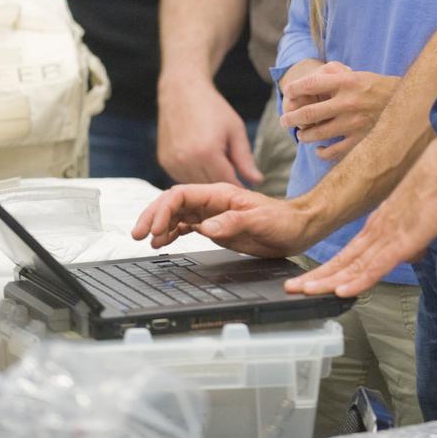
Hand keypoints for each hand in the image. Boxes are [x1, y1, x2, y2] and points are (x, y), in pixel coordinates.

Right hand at [131, 182, 311, 257]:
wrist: (298, 227)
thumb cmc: (283, 220)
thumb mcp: (260, 220)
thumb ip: (232, 222)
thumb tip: (205, 227)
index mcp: (220, 193)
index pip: (182, 194)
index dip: (164, 209)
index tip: (156, 228)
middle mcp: (213, 201)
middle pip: (173, 202)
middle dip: (154, 216)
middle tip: (138, 233)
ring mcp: (212, 213)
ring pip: (177, 214)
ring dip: (160, 225)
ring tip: (146, 240)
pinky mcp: (215, 226)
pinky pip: (186, 226)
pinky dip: (172, 234)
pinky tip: (162, 243)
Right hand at [157, 72, 262, 186]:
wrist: (181, 91)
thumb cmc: (212, 107)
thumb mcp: (235, 129)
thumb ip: (245, 159)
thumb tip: (257, 181)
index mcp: (207, 153)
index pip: (227, 182)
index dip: (239, 186)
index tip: (248, 188)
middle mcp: (187, 160)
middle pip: (211, 185)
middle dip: (224, 183)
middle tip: (236, 178)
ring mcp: (172, 162)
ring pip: (196, 184)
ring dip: (208, 180)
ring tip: (219, 168)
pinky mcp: (164, 161)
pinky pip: (183, 177)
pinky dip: (194, 175)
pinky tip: (203, 163)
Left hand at [282, 62, 399, 160]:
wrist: (409, 105)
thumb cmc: (378, 88)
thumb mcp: (357, 74)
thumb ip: (334, 74)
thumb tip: (308, 81)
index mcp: (347, 82)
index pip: (310, 84)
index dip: (293, 89)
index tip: (287, 94)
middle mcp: (348, 103)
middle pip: (308, 113)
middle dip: (290, 118)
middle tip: (284, 121)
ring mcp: (354, 124)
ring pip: (317, 134)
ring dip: (304, 136)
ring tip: (300, 135)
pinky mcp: (361, 141)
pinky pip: (333, 151)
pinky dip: (322, 152)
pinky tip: (319, 149)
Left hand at [286, 135, 436, 295]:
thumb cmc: (431, 191)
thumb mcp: (414, 221)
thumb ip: (407, 237)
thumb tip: (408, 251)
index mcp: (376, 228)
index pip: (346, 256)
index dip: (327, 270)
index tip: (309, 281)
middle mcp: (375, 234)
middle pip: (341, 262)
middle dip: (316, 278)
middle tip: (291, 288)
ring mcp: (386, 238)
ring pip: (352, 266)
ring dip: (328, 281)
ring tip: (305, 291)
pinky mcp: (400, 242)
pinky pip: (376, 266)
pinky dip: (358, 280)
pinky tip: (343, 290)